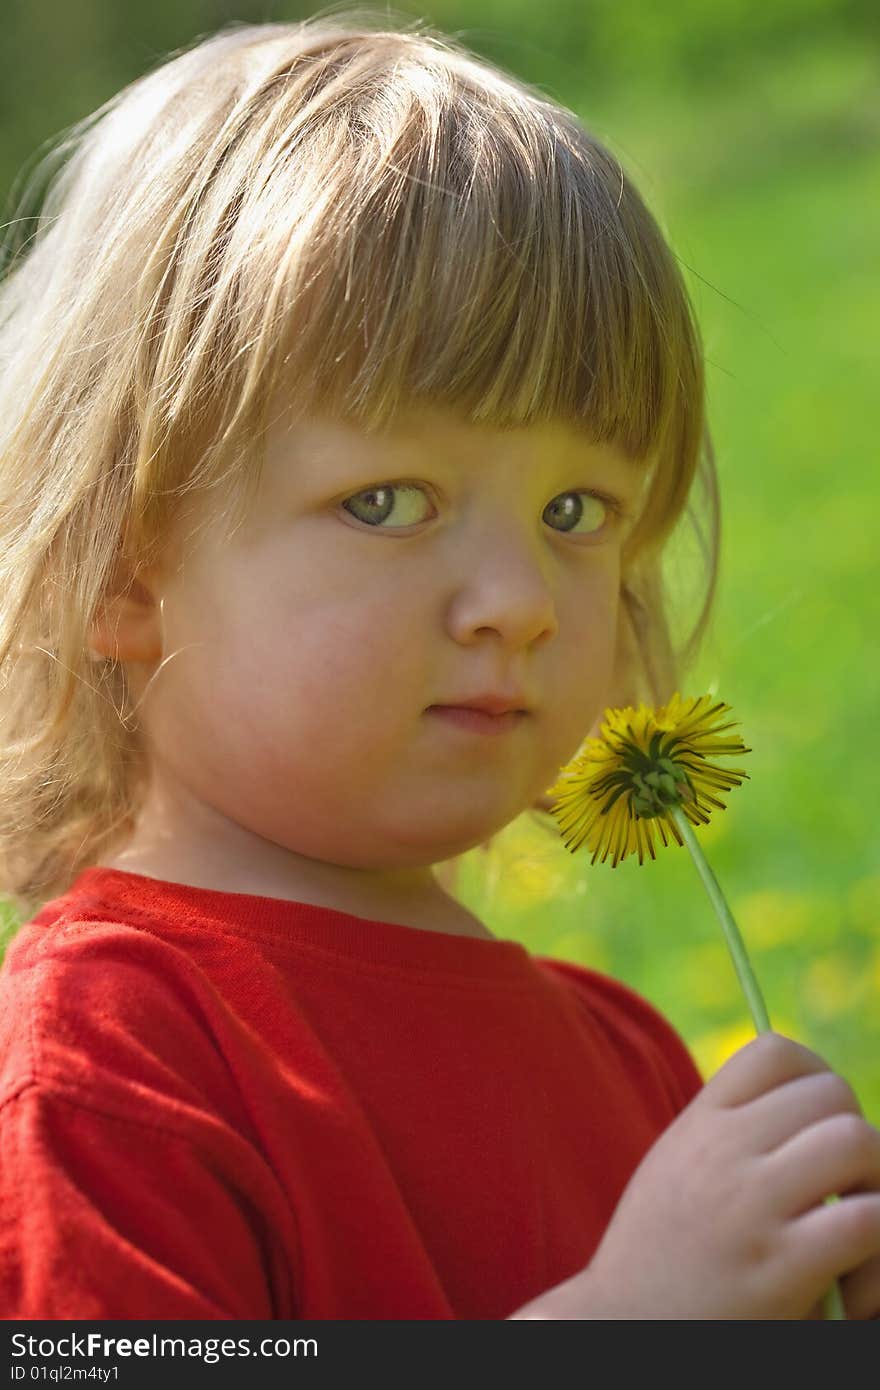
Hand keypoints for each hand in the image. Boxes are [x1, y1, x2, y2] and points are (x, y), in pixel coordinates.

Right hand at [511, 1033, 879, 1318]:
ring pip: (856, 1142)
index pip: (775, 1052)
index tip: (819, 1123)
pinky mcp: (779, 1268)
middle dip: (855, 1135)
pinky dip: (878, 1241)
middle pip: (830, 1094)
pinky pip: (864, 1220)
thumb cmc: (662, 1255)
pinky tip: (854, 1275)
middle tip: (846, 1186)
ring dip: (876, 1182)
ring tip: (857, 1224)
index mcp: (699, 1124)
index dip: (817, 1078)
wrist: (624, 1330)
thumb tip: (808, 1100)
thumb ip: (728, 1129)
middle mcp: (723, 1152)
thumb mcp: (678, 1166)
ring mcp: (750, 1206)